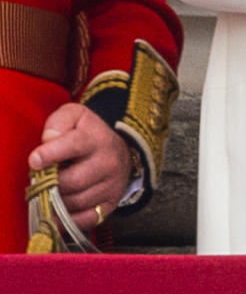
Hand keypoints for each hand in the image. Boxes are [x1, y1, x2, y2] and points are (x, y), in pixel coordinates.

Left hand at [28, 105, 130, 229]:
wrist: (119, 151)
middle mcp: (109, 162)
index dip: (51, 154)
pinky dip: (67, 219)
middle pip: (72, 181)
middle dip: (49, 184)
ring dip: (56, 201)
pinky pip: (84, 220)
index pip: (74, 145)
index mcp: (97, 138)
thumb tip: (48, 140)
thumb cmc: (88, 134)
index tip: (34, 161)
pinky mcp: (111, 204)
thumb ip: (59, 122)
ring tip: (50, 192)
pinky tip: (59, 209)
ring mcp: (113, 184)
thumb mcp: (75, 117)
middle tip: (40, 181)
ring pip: (75, 203)